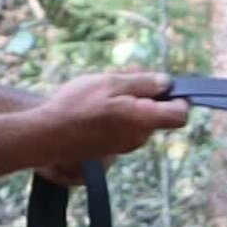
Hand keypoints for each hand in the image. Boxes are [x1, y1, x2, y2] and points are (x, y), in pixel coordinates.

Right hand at [32, 70, 191, 180]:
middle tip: (122, 77)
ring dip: (129, 102)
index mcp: (144, 120)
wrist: (46, 136)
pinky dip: (117, 114)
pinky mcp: (111, 149)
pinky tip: (95, 105)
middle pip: (157, 113)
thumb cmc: (76, 106)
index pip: (180, 115)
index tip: (162, 85)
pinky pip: (124, 127)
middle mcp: (139, 137)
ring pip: (139, 119)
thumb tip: (167, 83)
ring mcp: (125, 146)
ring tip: (103, 90)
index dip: (178, 98)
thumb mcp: (111, 83)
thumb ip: (143, 83)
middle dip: (146, 94)